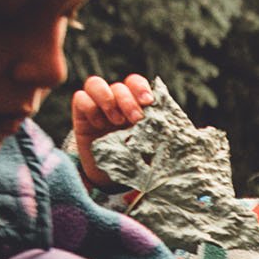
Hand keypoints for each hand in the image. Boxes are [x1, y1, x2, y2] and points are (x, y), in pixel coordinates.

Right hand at [70, 73, 154, 187]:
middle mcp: (114, 100)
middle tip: (136, 119)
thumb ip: (156, 129)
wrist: (110, 176)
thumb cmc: (134, 157)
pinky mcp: (80, 114)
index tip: (148, 102)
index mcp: (133, 102)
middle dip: (128, 100)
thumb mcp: (148, 143)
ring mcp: (96, 105)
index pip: (135, 82)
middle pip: (118, 85)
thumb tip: (177, 126)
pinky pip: (80, 98)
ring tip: (116, 121)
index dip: (140, 88)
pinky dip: (90, 108)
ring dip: (108, 99)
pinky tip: (98, 125)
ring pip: (95, 83)